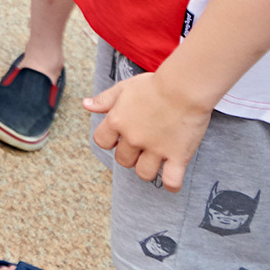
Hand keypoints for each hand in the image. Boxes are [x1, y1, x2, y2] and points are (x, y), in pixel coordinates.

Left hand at [84, 69, 211, 189]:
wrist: (184, 87)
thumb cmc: (155, 85)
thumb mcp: (124, 88)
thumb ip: (104, 99)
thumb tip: (86, 104)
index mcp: (117, 121)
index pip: (101, 142)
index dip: (110, 140)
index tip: (120, 137)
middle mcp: (133, 138)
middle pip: (123, 160)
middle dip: (130, 155)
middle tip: (143, 145)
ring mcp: (155, 149)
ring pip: (144, 173)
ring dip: (148, 168)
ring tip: (157, 159)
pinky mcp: (178, 156)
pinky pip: (172, 181)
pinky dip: (172, 184)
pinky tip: (173, 175)